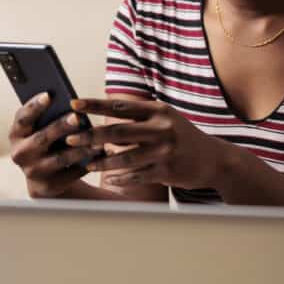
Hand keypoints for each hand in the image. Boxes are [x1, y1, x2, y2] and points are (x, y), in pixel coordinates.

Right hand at [8, 92, 101, 197]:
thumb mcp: (39, 128)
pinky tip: (100, 154)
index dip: (34, 107)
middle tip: (77, 117)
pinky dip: (87, 163)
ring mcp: (34, 171)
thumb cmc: (45, 140)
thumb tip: (69, 101)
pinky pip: (71, 173)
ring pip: (60, 158)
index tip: (49, 95)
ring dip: (80, 149)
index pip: (22, 118)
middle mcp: (20, 154)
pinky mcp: (50, 185)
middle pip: (42, 138)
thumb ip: (48, 115)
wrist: (44, 176)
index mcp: (16, 134)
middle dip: (60, 127)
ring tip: (97, 140)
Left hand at [65, 98, 225, 189]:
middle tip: (69, 140)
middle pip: (117, 132)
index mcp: (158, 110)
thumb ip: (138, 116)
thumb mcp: (165, 118)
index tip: (73, 104)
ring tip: (85, 163)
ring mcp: (164, 151)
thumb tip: (103, 115)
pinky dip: (121, 178)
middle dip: (90, 136)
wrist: (214, 159)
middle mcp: (161, 128)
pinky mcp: (167, 171)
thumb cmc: (181, 136)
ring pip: (124, 157)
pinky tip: (109, 180)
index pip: (120, 105)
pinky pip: (136, 175)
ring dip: (101, 161)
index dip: (95, 105)